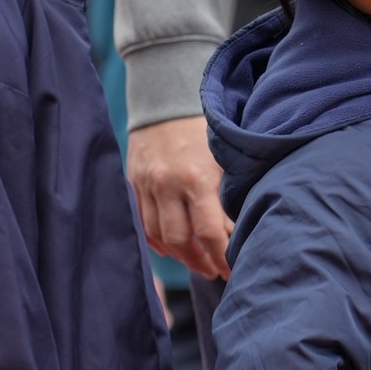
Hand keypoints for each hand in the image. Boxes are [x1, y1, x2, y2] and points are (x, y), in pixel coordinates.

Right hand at [128, 115, 230, 279]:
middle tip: (214, 271)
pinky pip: (141, 221)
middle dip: (199, 262)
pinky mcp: (133, 182)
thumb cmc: (205, 126)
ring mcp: (146, 184)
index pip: (209, 232)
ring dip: (178, 255)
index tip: (231, 269)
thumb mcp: (226, 156)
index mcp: (197, 178)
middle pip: (180, 240)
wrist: (166, 98)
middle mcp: (167, 184)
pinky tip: (170, 248)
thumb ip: (230, 193)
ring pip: (158, 235)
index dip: (221, 256)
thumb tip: (237, 232)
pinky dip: (155, 239)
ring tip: (196, 262)